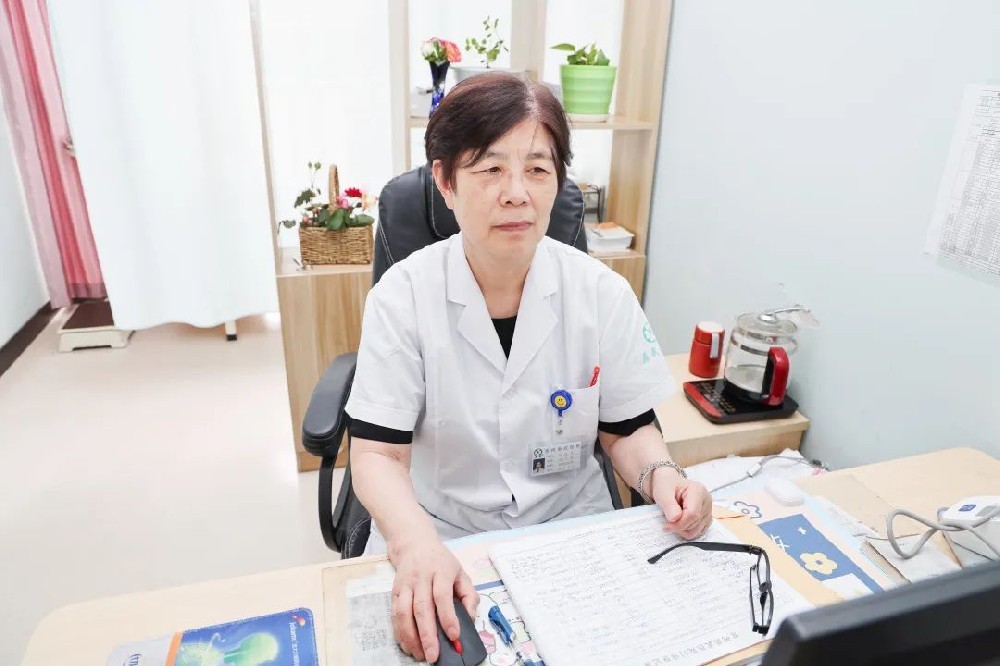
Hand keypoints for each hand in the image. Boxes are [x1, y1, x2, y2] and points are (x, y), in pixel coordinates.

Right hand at [388, 535, 478, 662]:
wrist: (415, 544)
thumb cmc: (441, 563)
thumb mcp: (461, 573)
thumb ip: (469, 595)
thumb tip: (470, 619)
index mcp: (441, 572)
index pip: (442, 596)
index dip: (448, 617)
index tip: (454, 636)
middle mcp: (421, 578)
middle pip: (422, 608)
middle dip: (427, 635)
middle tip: (433, 656)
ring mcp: (405, 585)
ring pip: (404, 613)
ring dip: (410, 637)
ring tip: (419, 654)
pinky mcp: (394, 591)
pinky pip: (394, 614)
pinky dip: (399, 632)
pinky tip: (407, 645)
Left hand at [650, 468, 712, 538]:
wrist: (669, 485)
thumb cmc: (666, 486)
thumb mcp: (663, 493)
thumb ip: (669, 506)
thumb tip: (675, 519)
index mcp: (698, 490)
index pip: (692, 514)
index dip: (679, 523)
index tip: (666, 525)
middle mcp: (707, 500)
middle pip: (694, 523)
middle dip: (678, 525)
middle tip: (667, 519)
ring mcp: (708, 511)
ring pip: (696, 530)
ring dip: (681, 529)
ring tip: (673, 518)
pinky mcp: (706, 519)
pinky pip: (697, 532)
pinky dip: (685, 531)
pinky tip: (679, 522)